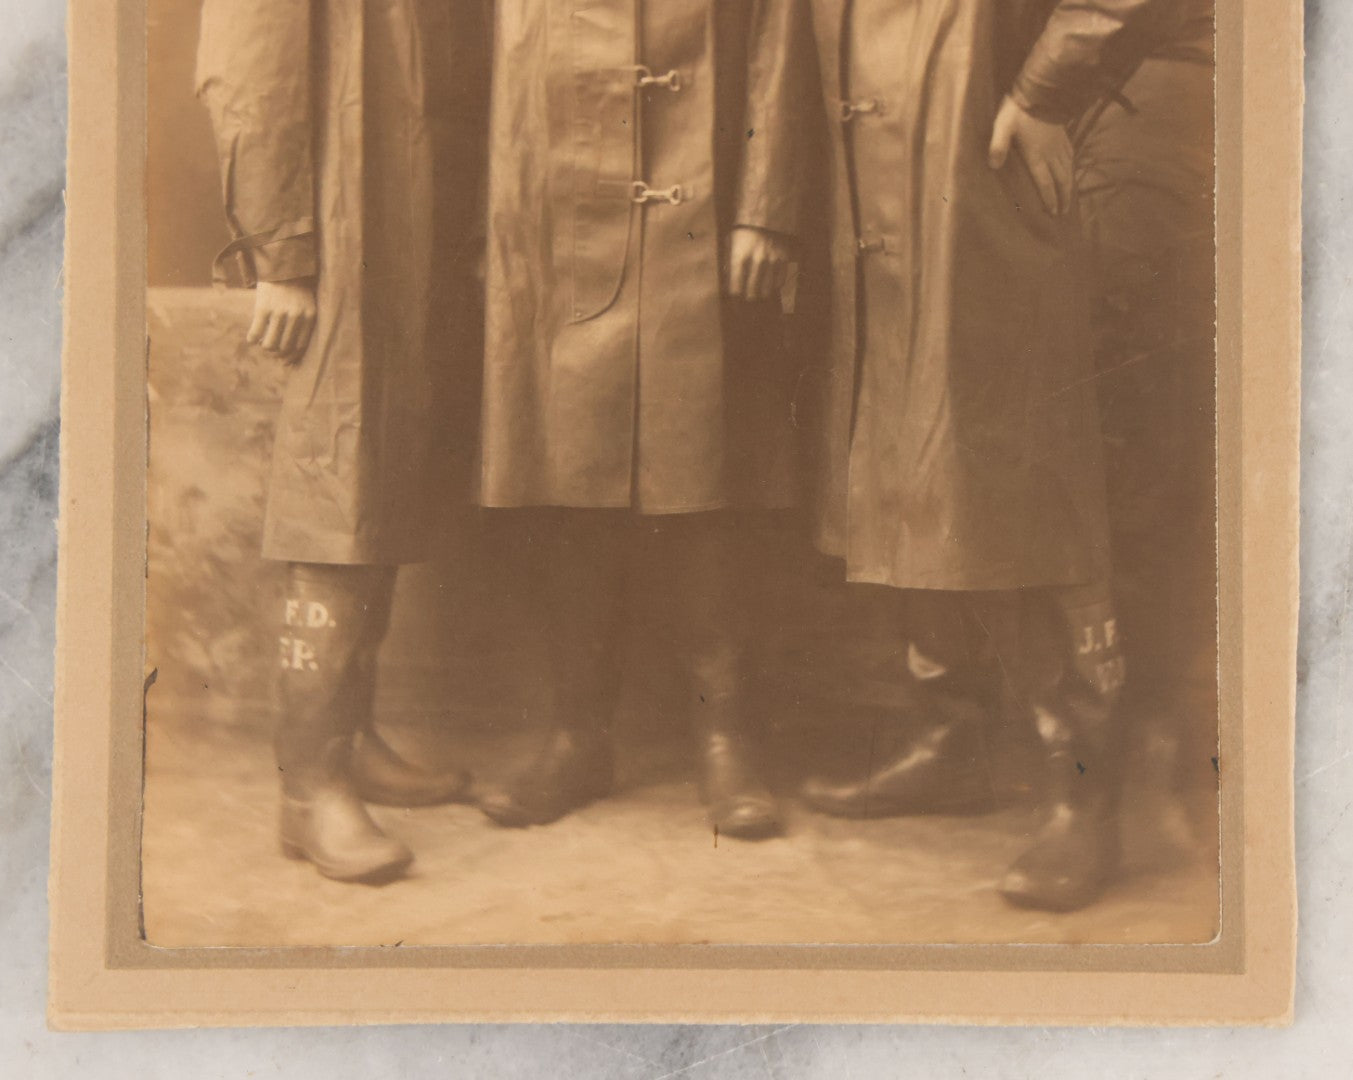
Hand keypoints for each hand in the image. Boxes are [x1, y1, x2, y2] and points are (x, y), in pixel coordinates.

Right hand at [247, 280, 316, 361]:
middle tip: (272, 351)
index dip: (291, 356)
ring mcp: (279, 312)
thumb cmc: (295, 286)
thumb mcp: (306, 303)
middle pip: (285, 347)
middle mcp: (296, 316)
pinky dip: (252, 339)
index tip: (285, 361)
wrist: (281, 263)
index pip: (301, 346)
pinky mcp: (263, 308)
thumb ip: (302, 323)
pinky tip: (251, 338)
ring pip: (270, 344)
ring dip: (265, 348)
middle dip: (277, 354)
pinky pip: (256, 332)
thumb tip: (290, 354)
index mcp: (310, 316)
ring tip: (262, 344)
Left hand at [726, 226, 792, 301]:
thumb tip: (729, 282)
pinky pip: (780, 280)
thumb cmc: (744, 228)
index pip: (735, 285)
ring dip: (762, 292)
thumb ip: (728, 261)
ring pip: (767, 288)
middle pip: (752, 290)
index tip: (735, 295)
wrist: (768, 210)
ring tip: (759, 292)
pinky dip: (775, 285)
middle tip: (748, 296)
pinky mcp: (785, 257)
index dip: (734, 293)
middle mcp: (756, 259)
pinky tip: (771, 283)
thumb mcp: (730, 240)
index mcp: (739, 254)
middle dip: (748, 296)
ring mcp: (772, 258)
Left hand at [988, 96, 1073, 215]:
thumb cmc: (1017, 111)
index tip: (1052, 212)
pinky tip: (1071, 169)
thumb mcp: (1002, 127)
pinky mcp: (1062, 134)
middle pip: (1060, 180)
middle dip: (1062, 197)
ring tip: (1069, 198)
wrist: (1040, 90)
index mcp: (1037, 155)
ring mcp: (1058, 144)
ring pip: (1067, 169)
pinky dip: (1071, 167)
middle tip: (1062, 213)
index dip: (1049, 198)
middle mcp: (1051, 153)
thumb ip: (998, 146)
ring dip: (1069, 185)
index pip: (1045, 182)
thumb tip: (993, 166)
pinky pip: (1070, 155)